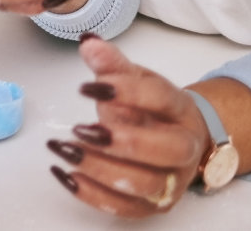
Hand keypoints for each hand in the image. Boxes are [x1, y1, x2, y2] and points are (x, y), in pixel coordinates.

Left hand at [47, 35, 208, 216]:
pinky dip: (92, 194)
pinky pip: (126, 209)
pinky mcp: (153, 205)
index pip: (162, 100)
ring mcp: (172, 181)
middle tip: (80, 129)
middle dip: (121, 141)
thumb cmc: (153, 109)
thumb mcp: (137, 80)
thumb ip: (112, 64)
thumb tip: (88, 42)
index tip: (86, 87)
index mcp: (181, 110)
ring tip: (65, 149)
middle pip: (166, 150)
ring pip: (146, 184)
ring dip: (100, 168)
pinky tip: (64, 173)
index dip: (126, 92)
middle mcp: (185, 149)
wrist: (180, 141)